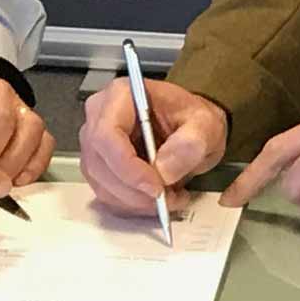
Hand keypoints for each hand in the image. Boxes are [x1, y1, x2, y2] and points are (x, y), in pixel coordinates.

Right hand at [78, 77, 227, 214]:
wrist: (190, 125)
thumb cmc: (191, 118)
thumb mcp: (204, 124)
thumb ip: (190, 143)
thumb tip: (163, 169)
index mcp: (121, 95)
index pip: (107, 135)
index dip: (128, 167)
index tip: (156, 187)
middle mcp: (100, 116)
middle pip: (99, 163)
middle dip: (134, 191)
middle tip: (167, 198)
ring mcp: (95, 142)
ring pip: (101, 184)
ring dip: (135, 201)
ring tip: (168, 197)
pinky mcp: (98, 165)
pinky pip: (106, 194)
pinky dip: (131, 205)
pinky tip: (155, 199)